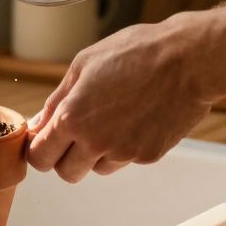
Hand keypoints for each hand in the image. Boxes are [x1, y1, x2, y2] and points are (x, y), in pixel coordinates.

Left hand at [26, 18, 214, 181]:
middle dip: (65, 158)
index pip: (40, 157)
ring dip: (96, 153)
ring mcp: (124, 152)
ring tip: (112, 118)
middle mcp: (96, 142)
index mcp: (73, 118)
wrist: (187, 60)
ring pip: (97, 168)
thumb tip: (38, 124)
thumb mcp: (83, 65)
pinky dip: (124, 147)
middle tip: (75, 134)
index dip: (39, 149)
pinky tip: (135, 119)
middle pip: (66, 173)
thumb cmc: (135, 52)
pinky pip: (125, 160)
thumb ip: (56, 100)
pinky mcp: (148, 156)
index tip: (44, 140)